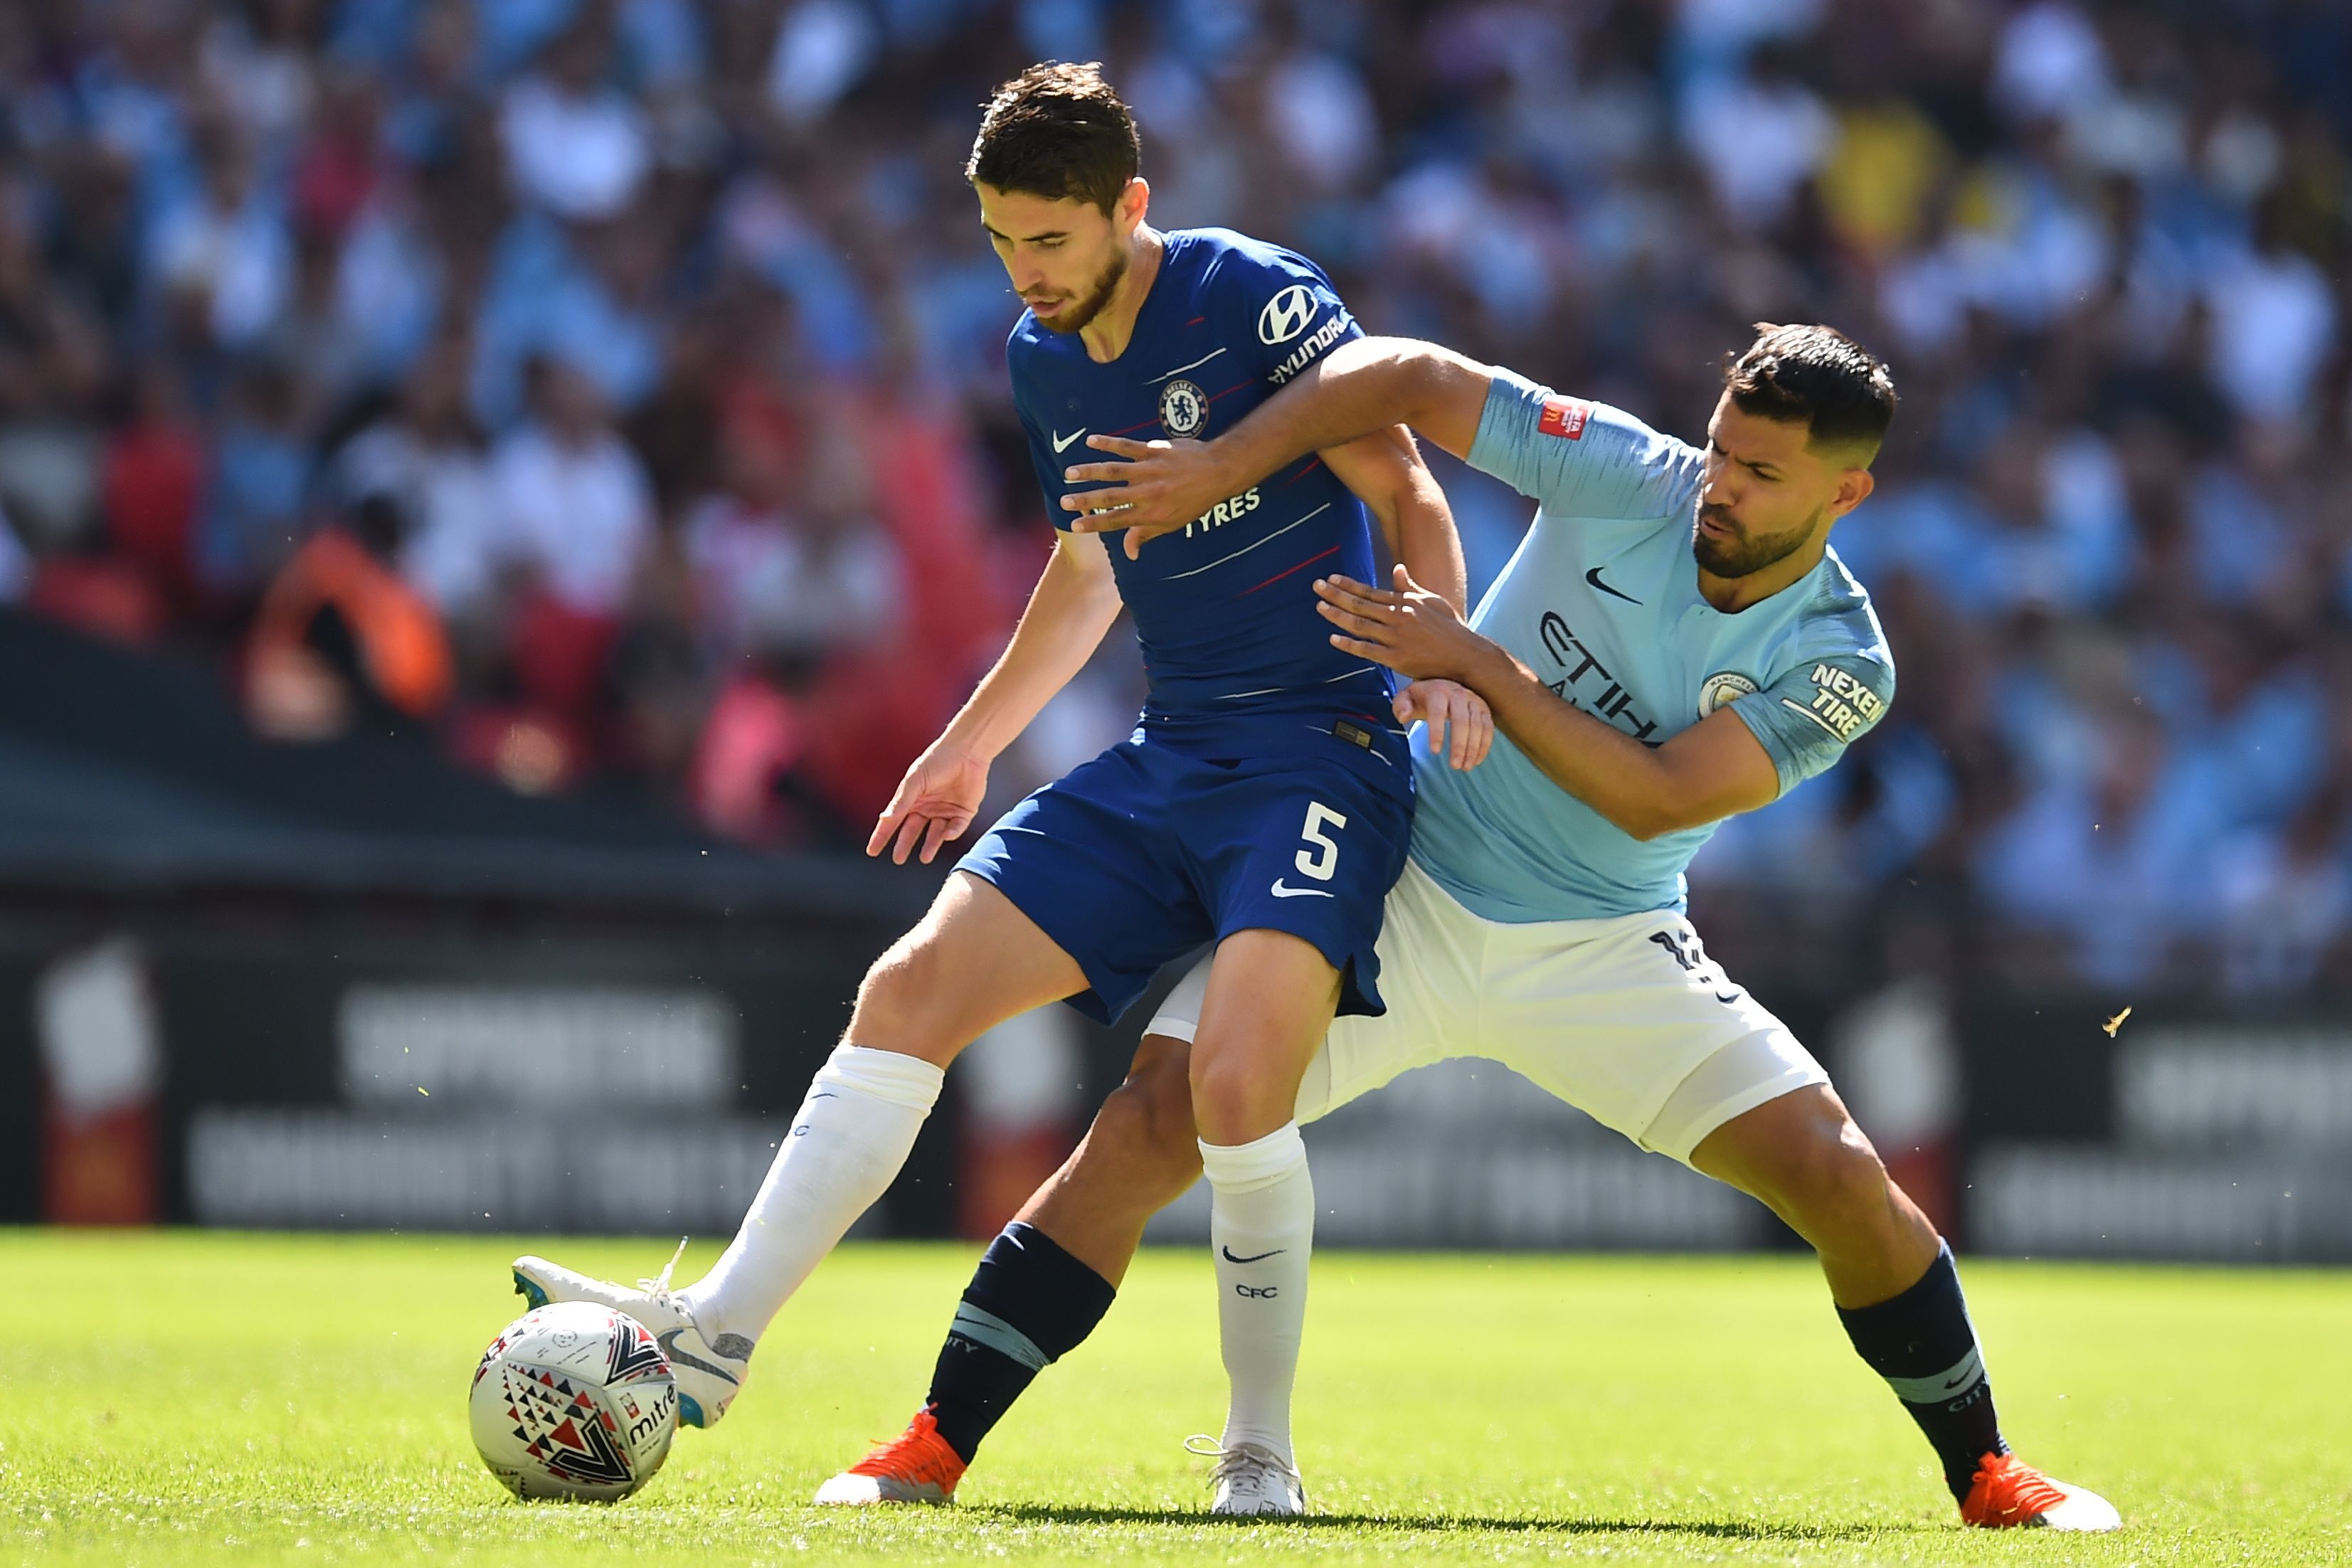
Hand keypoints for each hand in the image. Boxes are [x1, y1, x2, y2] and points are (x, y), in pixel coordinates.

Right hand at [867, 740, 990, 864]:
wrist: (967, 751)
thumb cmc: (937, 761)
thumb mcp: (915, 781)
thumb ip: (902, 801)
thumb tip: (885, 819)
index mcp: (912, 799)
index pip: (893, 821)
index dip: (882, 836)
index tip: (872, 851)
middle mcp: (927, 807)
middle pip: (912, 831)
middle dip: (904, 845)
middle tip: (898, 859)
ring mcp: (945, 811)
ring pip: (935, 834)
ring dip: (930, 846)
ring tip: (924, 858)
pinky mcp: (964, 812)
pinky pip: (956, 828)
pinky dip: (952, 833)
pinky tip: (947, 835)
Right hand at [1058, 435, 1230, 558]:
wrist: (1218, 471)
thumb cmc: (1196, 500)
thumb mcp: (1173, 523)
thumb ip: (1146, 535)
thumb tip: (1129, 553)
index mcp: (1152, 514)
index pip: (1117, 520)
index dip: (1094, 523)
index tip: (1075, 525)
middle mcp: (1148, 493)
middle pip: (1110, 497)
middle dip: (1085, 499)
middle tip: (1064, 500)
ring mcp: (1150, 471)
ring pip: (1114, 471)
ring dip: (1089, 471)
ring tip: (1070, 473)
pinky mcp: (1154, 451)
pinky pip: (1127, 447)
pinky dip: (1108, 443)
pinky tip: (1091, 441)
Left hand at [1316, 563, 1492, 683]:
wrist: (1464, 655)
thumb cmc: (1449, 628)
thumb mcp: (1432, 601)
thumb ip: (1410, 587)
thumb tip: (1397, 569)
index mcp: (1405, 602)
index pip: (1370, 591)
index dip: (1349, 585)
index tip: (1332, 578)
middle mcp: (1398, 617)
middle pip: (1360, 604)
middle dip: (1336, 594)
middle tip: (1317, 586)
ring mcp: (1396, 638)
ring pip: (1360, 624)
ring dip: (1337, 615)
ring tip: (1320, 607)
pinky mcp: (1396, 658)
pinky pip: (1367, 650)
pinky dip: (1349, 644)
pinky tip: (1333, 638)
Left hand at [1394, 678, 1492, 769]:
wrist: (1441, 685)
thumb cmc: (1422, 697)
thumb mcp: (1406, 698)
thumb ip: (1401, 706)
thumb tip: (1403, 716)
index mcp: (1437, 691)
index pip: (1438, 712)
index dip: (1437, 732)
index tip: (1434, 751)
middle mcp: (1458, 693)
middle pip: (1462, 721)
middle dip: (1459, 745)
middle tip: (1454, 766)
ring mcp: (1474, 700)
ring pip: (1478, 726)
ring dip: (1473, 749)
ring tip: (1465, 767)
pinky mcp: (1483, 709)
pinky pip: (1488, 728)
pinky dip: (1484, 745)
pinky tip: (1476, 760)